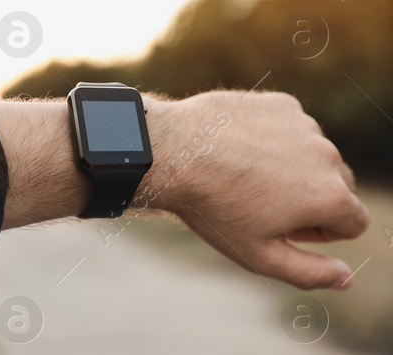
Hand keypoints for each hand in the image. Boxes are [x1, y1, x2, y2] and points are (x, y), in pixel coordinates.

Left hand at [149, 91, 366, 289]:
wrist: (172, 153)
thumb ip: (309, 273)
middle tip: (263, 207)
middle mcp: (328, 156)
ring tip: (246, 177)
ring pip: (314, 156)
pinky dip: (274, 139)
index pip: (353, 223)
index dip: (320, 233)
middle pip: (339, 187)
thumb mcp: (258, 255)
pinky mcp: (283, 104)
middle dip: (311, 201)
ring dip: (292, 169)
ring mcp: (306, 126)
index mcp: (331, 196)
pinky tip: (240, 149)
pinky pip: (291, 128)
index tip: (284, 229)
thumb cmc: (213, 209)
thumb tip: (346, 280)